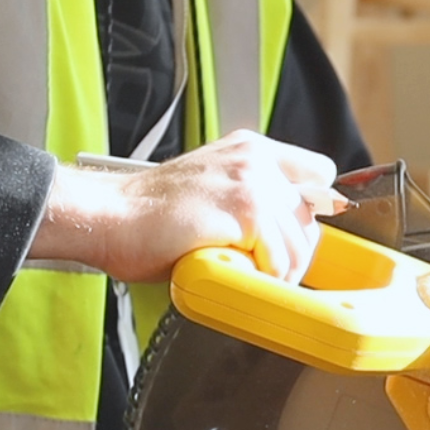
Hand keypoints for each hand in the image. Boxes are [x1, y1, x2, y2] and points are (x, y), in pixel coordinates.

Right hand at [28, 130, 343, 282]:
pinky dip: (263, 279)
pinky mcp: (244, 210)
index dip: (310, 210)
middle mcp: (258, 161)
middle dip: (293, 251)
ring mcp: (253, 183)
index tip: (293, 235)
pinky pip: (279, 260)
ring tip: (246, 277)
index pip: (320, 173)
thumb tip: (284, 235)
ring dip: (279, 272)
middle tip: (262, 269)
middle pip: (312, 218)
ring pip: (300, 244)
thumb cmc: (149, 214)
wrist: (109, 216)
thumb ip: (250, 200)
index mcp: (252, 150)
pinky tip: (235, 275)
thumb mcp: (212, 190)